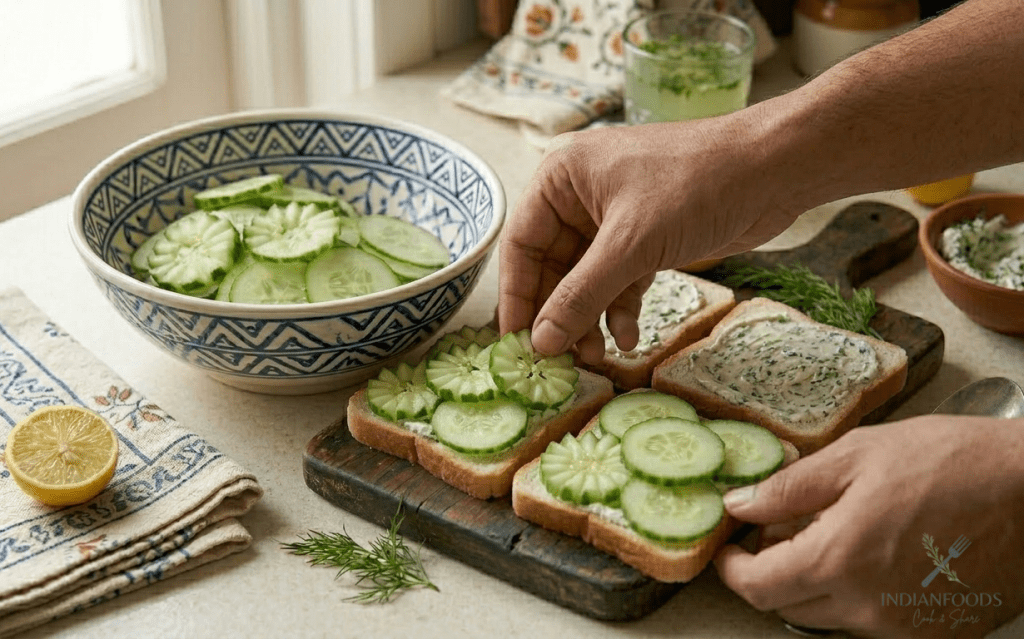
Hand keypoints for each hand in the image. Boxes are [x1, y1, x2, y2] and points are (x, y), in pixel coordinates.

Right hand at [497, 116, 803, 361]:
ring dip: (589, 320)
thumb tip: (541, 343)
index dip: (518, 297)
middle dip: (559, 315)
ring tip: (595, 358)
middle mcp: (581, 197)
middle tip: (558, 361)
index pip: (521, 245)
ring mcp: (615, 219)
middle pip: (552, 268)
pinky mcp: (646, 239)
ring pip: (586, 280)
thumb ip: (581, 296)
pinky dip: (621, 311)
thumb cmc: (697, 184)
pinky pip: (619, 282)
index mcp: (562, 178)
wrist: (774, 168)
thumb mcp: (631, 244)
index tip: (516, 344)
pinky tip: (629, 339)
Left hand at [715, 417, 1023, 637]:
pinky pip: (876, 621)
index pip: (758, 587)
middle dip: (773, 568)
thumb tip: (739, 506)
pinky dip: (861, 592)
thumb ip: (789, 489)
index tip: (730, 548)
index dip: (733, 568)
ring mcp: (905, 628)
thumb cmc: (951, 462)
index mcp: (839, 561)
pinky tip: (879, 550)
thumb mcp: (856, 456)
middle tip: (783, 527)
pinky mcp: (936, 633)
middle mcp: (867, 608)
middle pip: (790, 604)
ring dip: (818, 579)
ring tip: (840, 528)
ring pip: (831, 614)